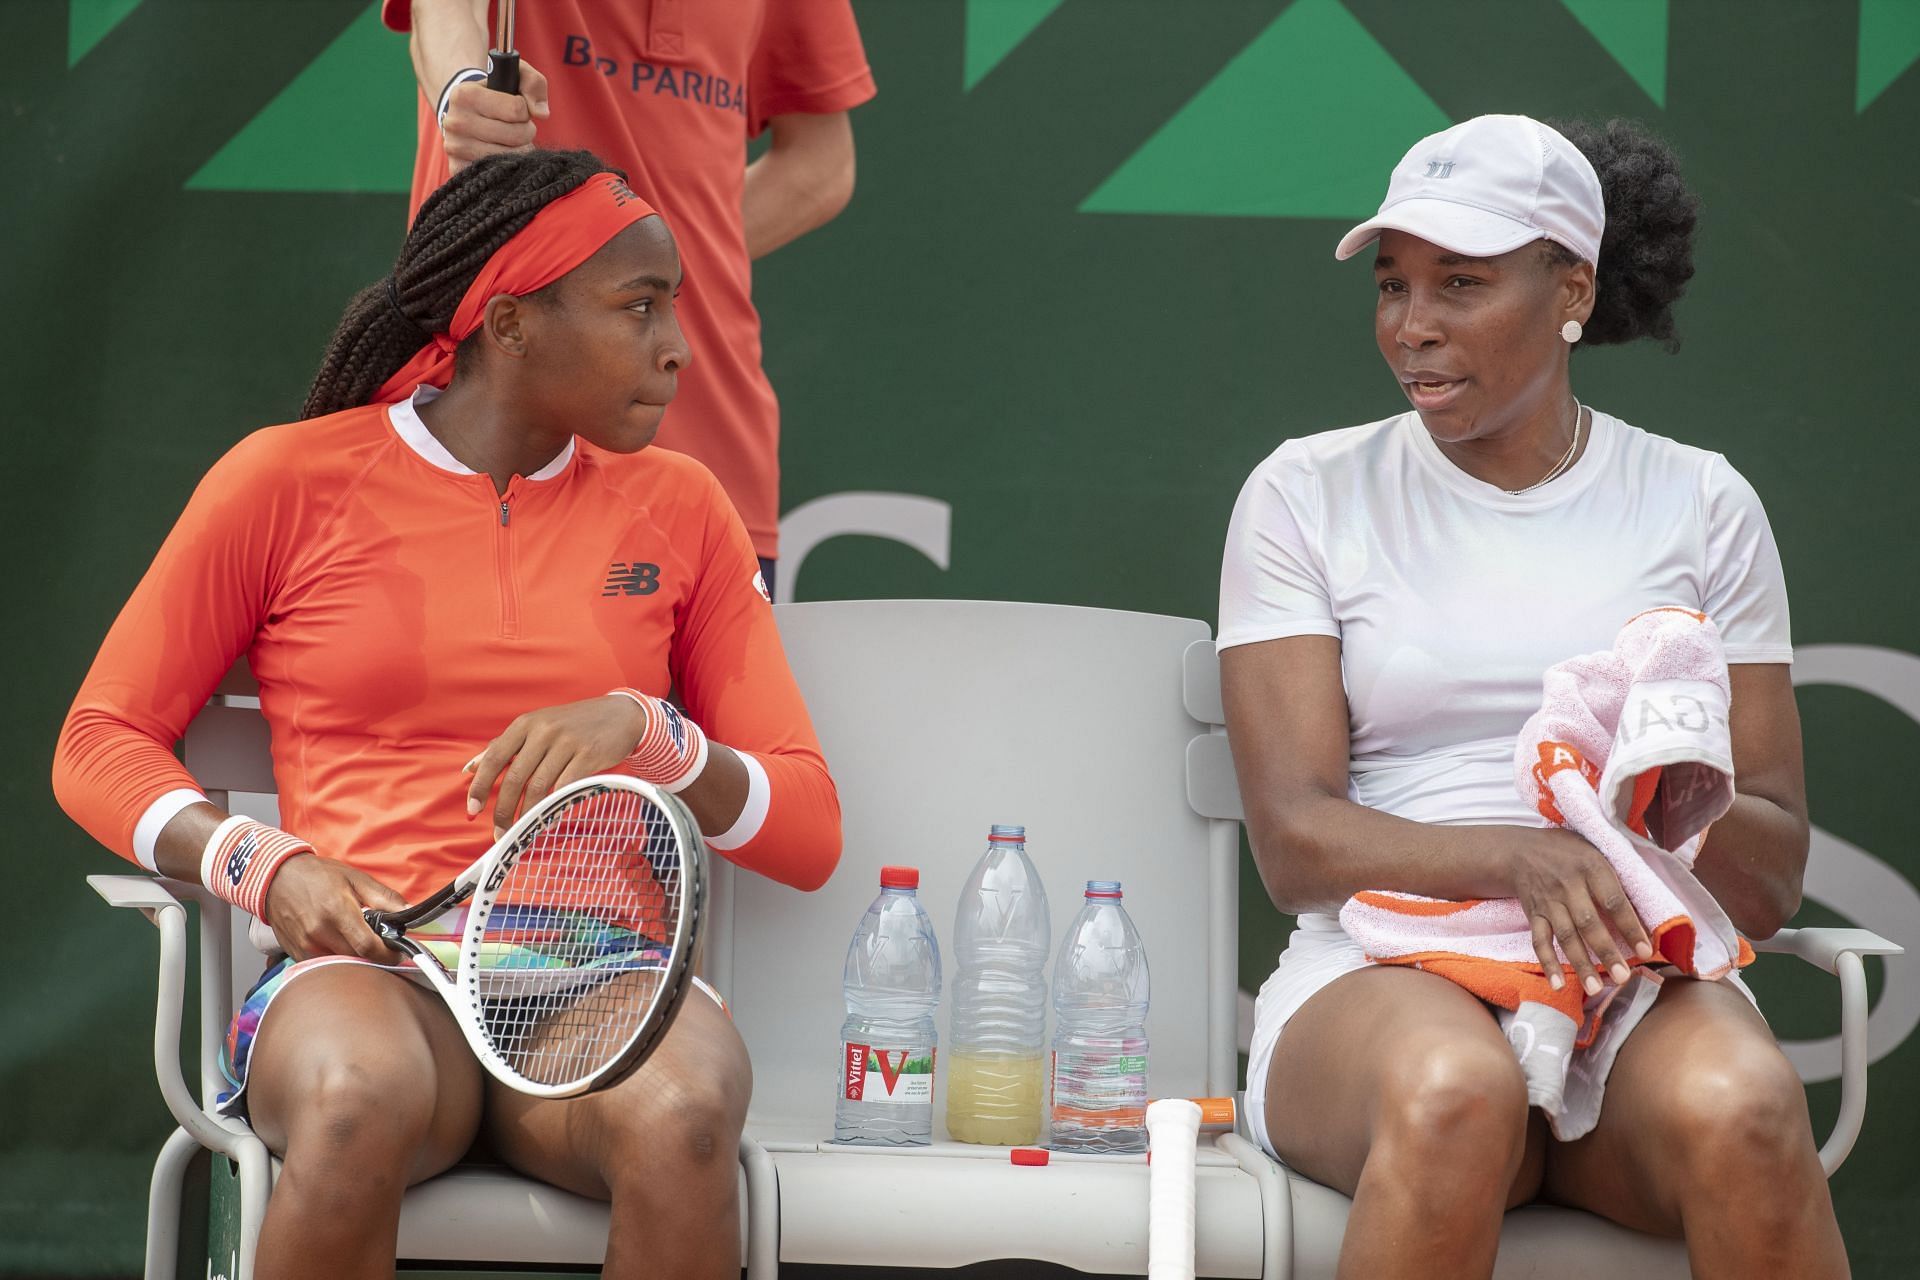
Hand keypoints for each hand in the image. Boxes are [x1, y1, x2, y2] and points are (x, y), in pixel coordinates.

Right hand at [262, 853, 408, 962]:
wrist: (277, 878)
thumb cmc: (318, 876)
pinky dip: (338, 960)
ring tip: (361, 944)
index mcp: (337, 911)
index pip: (368, 947)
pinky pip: (324, 965)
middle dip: (375, 957)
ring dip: (357, 960)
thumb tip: (409, 913)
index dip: (388, 955)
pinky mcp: (297, 954)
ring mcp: (305, 946)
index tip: (397, 952)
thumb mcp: (357, 879)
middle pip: (357, 960)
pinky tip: (341, 946)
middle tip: (382, 946)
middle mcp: (319, 932)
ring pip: (341, 965)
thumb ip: (385, 898)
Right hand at [442, 60, 550, 173]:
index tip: (517, 108)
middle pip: (516, 135)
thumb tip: (541, 113)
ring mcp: (455, 148)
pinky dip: (509, 167)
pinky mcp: (458, 169)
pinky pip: (499, 176)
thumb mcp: (513, 76)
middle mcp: (455, 122)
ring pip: (511, 157)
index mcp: (464, 94)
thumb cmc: (495, 94)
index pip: (517, 109)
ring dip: (519, 149)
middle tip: (517, 126)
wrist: (465, 113)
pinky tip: (502, 156)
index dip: (525, 110)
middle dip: (525, 130)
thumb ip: (533, 83)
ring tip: (510, 140)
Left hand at [465, 694, 647, 835]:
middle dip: (504, 810)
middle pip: (514, 778)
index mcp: (525, 724)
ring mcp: (567, 742)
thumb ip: (504, 746)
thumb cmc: (573, 724)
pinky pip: (565, 787)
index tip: (473, 810)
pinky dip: (554, 806)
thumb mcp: (537, 727)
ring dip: (527, 813)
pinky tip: (549, 817)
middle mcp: (543, 731)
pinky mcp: (588, 755)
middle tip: (500, 831)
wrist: (621, 715)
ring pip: (538, 786)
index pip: (494, 758)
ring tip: (522, 829)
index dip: (480, 786)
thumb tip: (471, 767)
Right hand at [1502, 827, 1653, 996]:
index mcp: (1590, 867)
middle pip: (1589, 923)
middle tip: (1623, 977)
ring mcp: (1549, 902)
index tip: (1646, 951)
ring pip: (1566, 936)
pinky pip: (1540, 941)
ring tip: (1596, 988)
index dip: (1630, 927)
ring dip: (1581, 964)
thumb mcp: (1595, 849)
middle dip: (1606, 952)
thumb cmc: (1568, 851)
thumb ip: (1617, 874)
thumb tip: (1648, 908)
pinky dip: (1547, 963)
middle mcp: (1568, 886)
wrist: (1519, 850)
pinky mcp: (1535, 915)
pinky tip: (1557, 984)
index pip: (1613, 901)